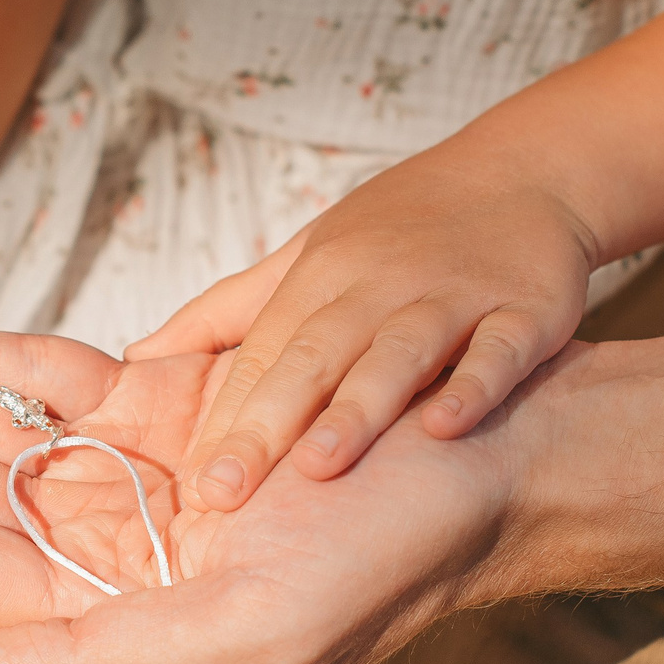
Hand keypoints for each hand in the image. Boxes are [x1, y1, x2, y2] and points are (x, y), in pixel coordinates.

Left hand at [126, 152, 594, 511]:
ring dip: (359, 408)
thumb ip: (228, 313)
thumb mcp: (308, 256)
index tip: (191, 487)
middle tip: (222, 494)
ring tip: (317, 466)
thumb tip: (139, 358)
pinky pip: (496, 352)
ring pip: (398, 354)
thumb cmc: (403, 228)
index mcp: (320, 278)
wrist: (524, 170)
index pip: (262, 355)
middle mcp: (379, 286)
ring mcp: (453, 296)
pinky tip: (444, 427)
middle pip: (314, 357)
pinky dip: (474, 386)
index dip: (225, 419)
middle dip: (266, 426)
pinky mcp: (524, 309)